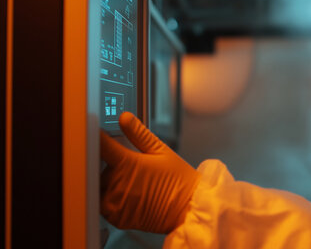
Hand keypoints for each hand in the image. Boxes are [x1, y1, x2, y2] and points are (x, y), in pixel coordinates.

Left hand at [100, 112, 200, 232]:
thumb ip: (139, 134)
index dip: (96, 138)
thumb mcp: (161, 151)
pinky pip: (103, 204)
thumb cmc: (179, 181)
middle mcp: (117, 183)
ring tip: (134, 183)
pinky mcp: (116, 217)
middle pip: (99, 168)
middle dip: (111, 165)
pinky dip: (111, 199)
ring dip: (109, 183)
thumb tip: (124, 118)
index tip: (96, 135)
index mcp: (127, 163)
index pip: (100, 145)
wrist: (187, 209)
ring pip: (100, 186)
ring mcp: (115, 202)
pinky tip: (131, 196)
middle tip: (133, 168)